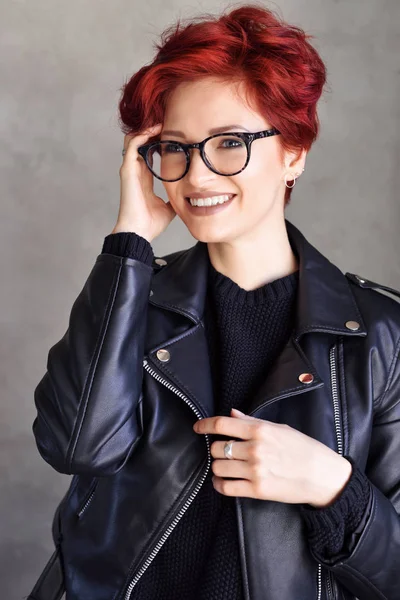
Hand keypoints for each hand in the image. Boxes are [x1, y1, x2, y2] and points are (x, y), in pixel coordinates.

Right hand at [113, 124, 175, 240]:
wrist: (139, 233)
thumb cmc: (151, 223)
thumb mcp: (170, 207)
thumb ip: (176, 198)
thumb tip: (189, 197)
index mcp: (144, 178)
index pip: (149, 153)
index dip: (159, 142)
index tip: (174, 135)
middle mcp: (136, 171)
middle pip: (141, 142)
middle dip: (153, 131)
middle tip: (169, 123)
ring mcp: (130, 170)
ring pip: (134, 139)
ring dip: (147, 129)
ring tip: (161, 122)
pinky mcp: (127, 170)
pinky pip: (132, 145)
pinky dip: (143, 135)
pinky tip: (154, 130)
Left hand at [193, 408, 352, 506]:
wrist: (323, 476)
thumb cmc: (304, 449)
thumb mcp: (280, 428)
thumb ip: (252, 422)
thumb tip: (232, 413)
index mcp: (260, 430)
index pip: (222, 424)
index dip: (205, 425)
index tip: (198, 427)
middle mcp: (255, 449)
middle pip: (217, 447)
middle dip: (215, 448)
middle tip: (221, 450)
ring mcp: (255, 470)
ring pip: (218, 467)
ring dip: (217, 466)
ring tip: (223, 466)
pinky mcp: (257, 490)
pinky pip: (226, 487)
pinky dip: (218, 484)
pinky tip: (221, 481)